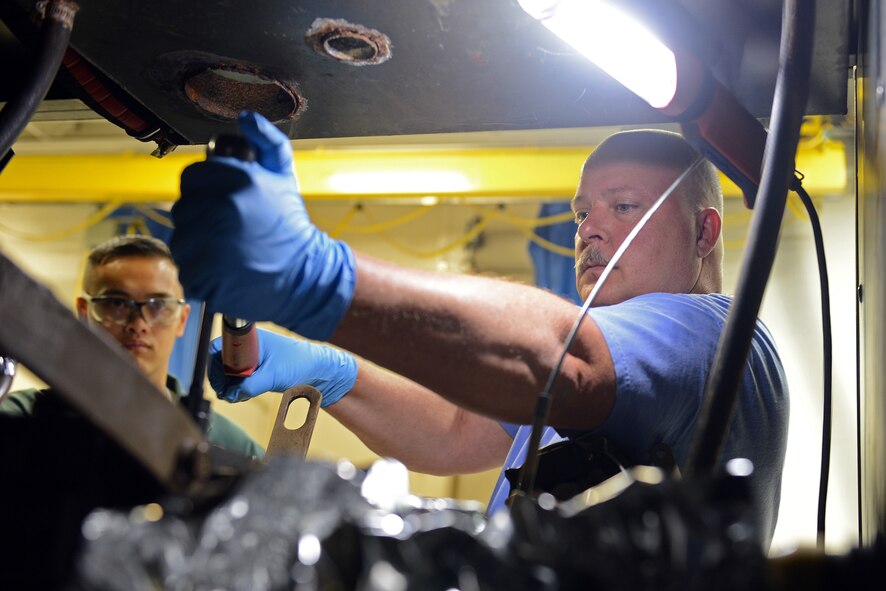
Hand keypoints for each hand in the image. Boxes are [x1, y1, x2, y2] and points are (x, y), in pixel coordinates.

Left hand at [170, 111, 355, 339]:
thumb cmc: (291, 224)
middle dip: (201, 215)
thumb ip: (266, 139)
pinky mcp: (203, 275)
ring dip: (197, 243)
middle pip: (184, 207)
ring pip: (181, 237)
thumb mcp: (284, 175)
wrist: (304, 275)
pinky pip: (186, 266)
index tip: (222, 200)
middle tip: (228, 227)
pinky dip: (199, 269)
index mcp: (238, 180)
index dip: (205, 188)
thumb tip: (245, 117)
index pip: (192, 176)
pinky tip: (224, 268)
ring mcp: (209, 245)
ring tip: (227, 249)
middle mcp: (220, 210)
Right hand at [209, 329, 356, 407]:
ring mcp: (252, 361)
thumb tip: (230, 395)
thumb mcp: (273, 375)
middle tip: (227, 393)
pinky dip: (238, 390)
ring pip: (229, 374)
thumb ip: (250, 385)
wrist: (321, 372)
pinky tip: (245, 396)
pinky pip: (239, 381)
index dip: (214, 363)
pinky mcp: (257, 373)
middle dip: (221, 380)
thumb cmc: (301, 364)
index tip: (218, 380)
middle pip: (221, 363)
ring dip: (230, 387)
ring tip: (238, 395)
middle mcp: (249, 348)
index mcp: (250, 340)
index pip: (220, 347)